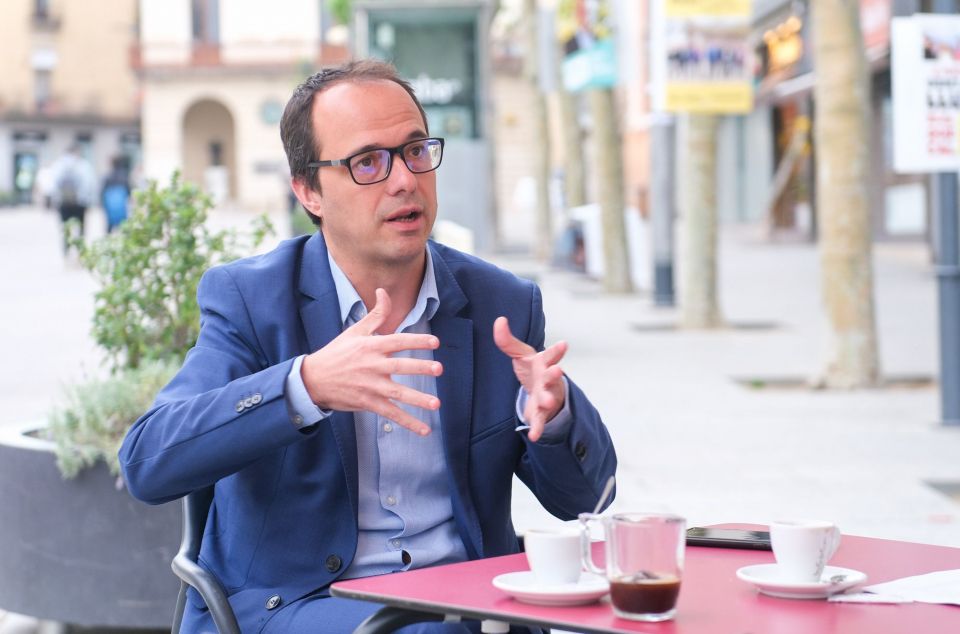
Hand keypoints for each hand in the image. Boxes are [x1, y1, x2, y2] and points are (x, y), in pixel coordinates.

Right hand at [300, 288, 441, 434]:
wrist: (313, 379)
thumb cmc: (337, 353)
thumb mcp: (355, 331)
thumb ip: (375, 314)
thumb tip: (383, 291)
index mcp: (371, 346)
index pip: (397, 341)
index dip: (416, 341)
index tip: (435, 343)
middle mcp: (372, 366)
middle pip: (399, 367)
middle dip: (420, 368)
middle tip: (438, 369)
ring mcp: (370, 386)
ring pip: (397, 394)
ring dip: (417, 400)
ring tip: (436, 404)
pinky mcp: (367, 402)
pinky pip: (391, 414)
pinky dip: (408, 422)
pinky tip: (424, 429)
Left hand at [493, 316, 566, 441]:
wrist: (541, 390)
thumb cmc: (533, 369)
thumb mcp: (520, 354)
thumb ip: (508, 340)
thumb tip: (499, 320)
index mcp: (544, 363)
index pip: (551, 355)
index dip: (557, 350)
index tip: (564, 344)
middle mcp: (548, 379)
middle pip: (552, 376)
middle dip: (554, 374)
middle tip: (557, 371)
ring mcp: (547, 395)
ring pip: (549, 398)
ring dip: (548, 400)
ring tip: (546, 402)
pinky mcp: (541, 412)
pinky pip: (540, 420)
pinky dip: (537, 427)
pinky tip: (533, 435)